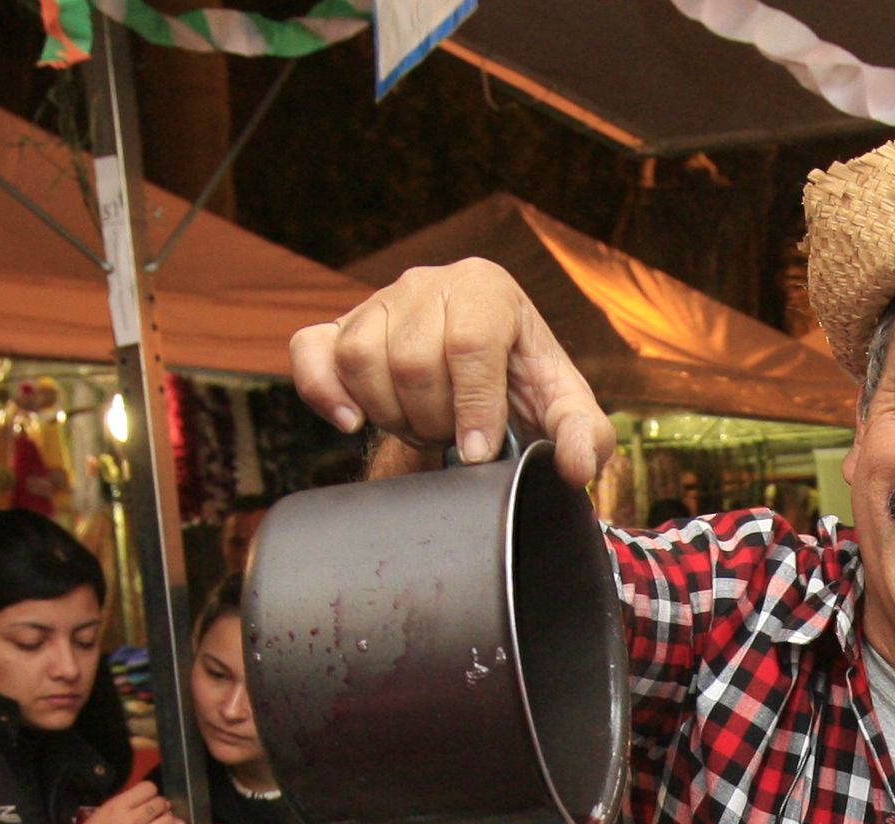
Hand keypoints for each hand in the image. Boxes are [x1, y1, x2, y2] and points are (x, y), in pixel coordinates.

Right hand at [73, 778, 184, 823]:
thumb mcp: (102, 812)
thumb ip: (125, 804)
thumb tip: (149, 801)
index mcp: (117, 806)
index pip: (149, 788)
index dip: (150, 792)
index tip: (147, 798)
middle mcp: (131, 820)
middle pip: (161, 803)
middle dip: (161, 806)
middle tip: (156, 812)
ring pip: (168, 822)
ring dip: (167, 822)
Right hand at [289, 258, 614, 492]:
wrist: (481, 380)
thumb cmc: (524, 390)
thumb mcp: (565, 411)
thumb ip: (584, 437)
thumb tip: (575, 469)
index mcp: (486, 288)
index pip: (468, 343)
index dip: (471, 407)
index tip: (474, 453)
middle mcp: (428, 282)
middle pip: (412, 359)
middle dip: (435, 418)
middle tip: (454, 435)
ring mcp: (379, 301)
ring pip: (361, 360)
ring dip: (390, 413)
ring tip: (421, 424)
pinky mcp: (339, 327)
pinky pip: (311, 353)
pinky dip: (323, 391)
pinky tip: (351, 421)